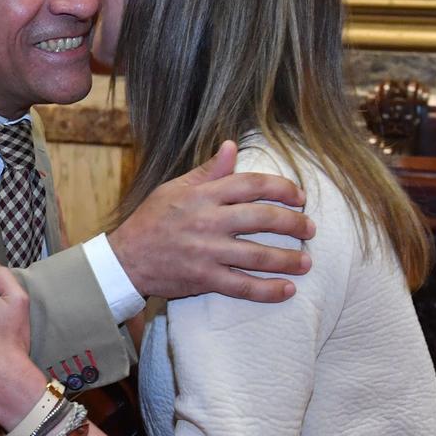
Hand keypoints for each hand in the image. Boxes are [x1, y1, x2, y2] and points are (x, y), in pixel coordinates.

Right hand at [108, 141, 313, 301]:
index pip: (251, 184)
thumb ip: (208, 171)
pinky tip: (288, 289)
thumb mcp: (175, 188)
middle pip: (262, 218)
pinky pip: (243, 286)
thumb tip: (233, 146)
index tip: (300, 196)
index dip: (282, 188)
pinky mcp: (204, 278)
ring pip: (258, 254)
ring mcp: (206, 251)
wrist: (125, 260)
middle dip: (293, 223)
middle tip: (310, 229)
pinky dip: (269, 289)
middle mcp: (208, 221)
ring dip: (288, 259)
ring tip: (307, 261)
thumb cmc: (151, 221)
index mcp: (202, 195)